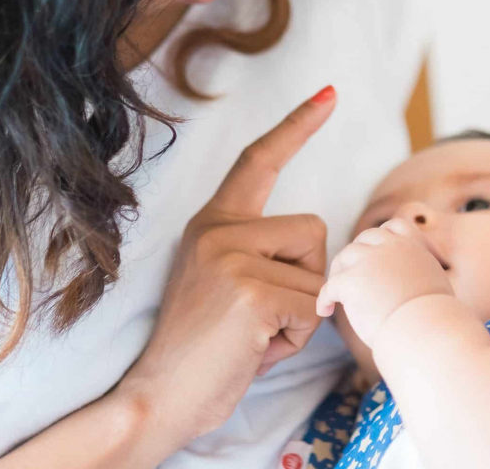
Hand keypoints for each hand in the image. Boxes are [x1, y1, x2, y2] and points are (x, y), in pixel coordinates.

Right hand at [117, 88, 335, 454]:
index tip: (330, 93)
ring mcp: (230, 257)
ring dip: (302, 311)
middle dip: (307, 276)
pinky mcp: (249, 292)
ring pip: (319, 271)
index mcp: (213, 221)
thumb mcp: (229, 280)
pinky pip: (312, 305)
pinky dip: (297, 337)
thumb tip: (325, 244)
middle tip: (262, 314)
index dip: (297, 124)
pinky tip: (256, 349)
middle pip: (314, 228)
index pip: (259, 158)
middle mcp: (217, 228)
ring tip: (257, 333)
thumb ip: (266, 251)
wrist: (158, 397)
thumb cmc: (207, 345)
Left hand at [317, 218, 452, 346]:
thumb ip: (421, 277)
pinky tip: (325, 310)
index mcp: (413, 247)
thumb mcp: (436, 286)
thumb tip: (415, 290)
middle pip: (365, 238)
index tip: (380, 254)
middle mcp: (390, 247)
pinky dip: (325, 297)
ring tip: (337, 294)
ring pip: (345, 256)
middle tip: (354, 277)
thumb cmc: (436, 320)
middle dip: (358, 255)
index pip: (395, 226)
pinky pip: (330, 285)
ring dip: (340, 272)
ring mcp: (369, 261)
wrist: (426, 330)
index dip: (385, 238)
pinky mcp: (351, 280)